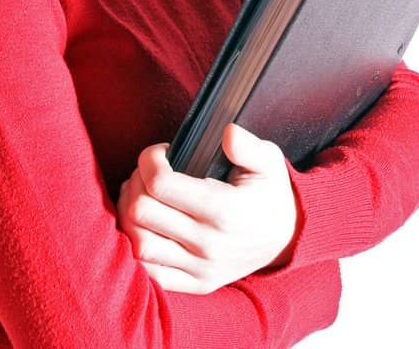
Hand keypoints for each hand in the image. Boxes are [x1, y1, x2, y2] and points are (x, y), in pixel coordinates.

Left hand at [117, 123, 299, 294]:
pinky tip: (145, 227)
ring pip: (139, 244)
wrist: (288, 238)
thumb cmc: (271, 194)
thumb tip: (227, 133)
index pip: (161, 184)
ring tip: (142, 197)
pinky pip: (150, 273)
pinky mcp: (196, 284)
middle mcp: (209, 243)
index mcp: (224, 210)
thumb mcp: (269, 162)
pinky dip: (137, 249)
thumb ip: (248, 146)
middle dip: (136, 182)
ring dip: (130, 216)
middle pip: (141, 212)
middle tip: (147, 173)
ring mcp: (201, 268)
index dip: (149, 160)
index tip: (160, 152)